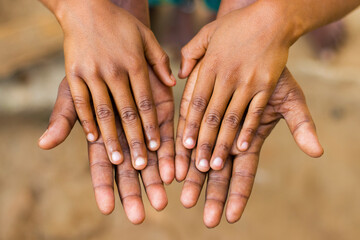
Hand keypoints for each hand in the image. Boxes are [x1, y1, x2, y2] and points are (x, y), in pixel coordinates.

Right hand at [38, 67, 174, 221]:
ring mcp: (145, 127)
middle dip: (134, 191)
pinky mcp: (164, 114)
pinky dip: (171, 155)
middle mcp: (125, 136)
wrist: (116, 44)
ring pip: (151, 159)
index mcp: (102, 135)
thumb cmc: (89, 70)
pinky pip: (169, 138)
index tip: (106, 208)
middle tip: (139, 215)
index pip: (103, 166)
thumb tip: (44, 144)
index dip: (104, 186)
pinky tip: (175, 173)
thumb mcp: (73, 92)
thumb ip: (64, 118)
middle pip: (129, 169)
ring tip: (161, 201)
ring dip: (155, 179)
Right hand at [48, 0, 174, 168]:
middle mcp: (114, 71)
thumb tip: (172, 82)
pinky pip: (81, 102)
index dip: (150, 127)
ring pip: (104, 112)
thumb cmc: (121, 24)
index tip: (155, 149)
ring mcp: (92, 73)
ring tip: (117, 160)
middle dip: (134, 141)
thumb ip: (159, 60)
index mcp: (134, 65)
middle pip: (127, 113)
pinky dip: (86, 120)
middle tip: (141, 166)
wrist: (88, 7)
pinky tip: (92, 140)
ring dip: (110, 138)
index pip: (145, 103)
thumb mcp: (145, 37)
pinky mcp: (73, 73)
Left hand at [178, 67, 322, 227]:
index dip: (237, 195)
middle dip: (212, 194)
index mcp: (249, 141)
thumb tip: (317, 152)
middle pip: (220, 173)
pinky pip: (189, 135)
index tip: (231, 216)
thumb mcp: (290, 100)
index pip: (243, 174)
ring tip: (185, 198)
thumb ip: (301, 126)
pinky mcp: (198, 112)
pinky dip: (184, 151)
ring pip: (202, 158)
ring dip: (194, 177)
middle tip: (205, 218)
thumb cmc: (275, 77)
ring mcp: (212, 127)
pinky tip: (176, 168)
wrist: (252, 51)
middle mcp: (228, 139)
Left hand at [179, 1, 293, 171]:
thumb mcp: (209, 32)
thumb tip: (181, 72)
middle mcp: (227, 78)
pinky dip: (248, 130)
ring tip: (214, 165)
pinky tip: (241, 149)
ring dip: (222, 144)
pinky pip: (255, 112)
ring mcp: (247, 83)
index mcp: (210, 67)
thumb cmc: (237, 26)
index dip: (190, 126)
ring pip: (232, 119)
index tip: (184, 147)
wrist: (272, 16)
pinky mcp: (266, 86)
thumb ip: (192, 52)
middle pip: (212, 116)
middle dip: (203, 143)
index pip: (196, 102)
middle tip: (197, 167)